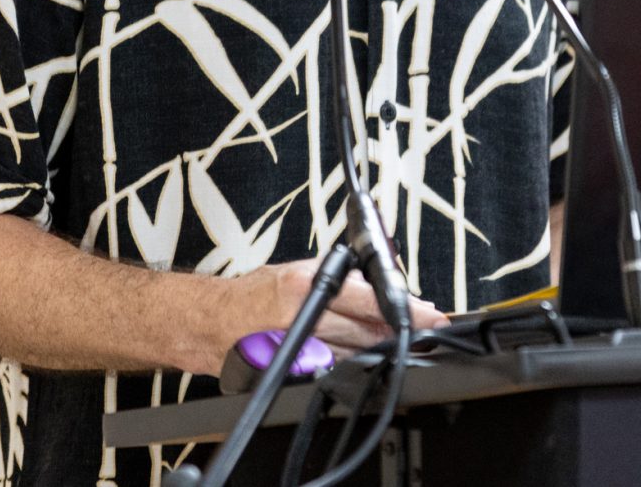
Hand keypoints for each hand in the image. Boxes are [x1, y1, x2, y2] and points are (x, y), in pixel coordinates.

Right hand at [226, 258, 447, 369]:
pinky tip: (364, 355)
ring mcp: (300, 350)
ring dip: (381, 347)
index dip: (406, 309)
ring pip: (358, 353)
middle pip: (369, 332)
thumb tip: (371, 276)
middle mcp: (304, 319)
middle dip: (400, 331)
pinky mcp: (296, 371)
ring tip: (397, 340)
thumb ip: (334, 273)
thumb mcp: (293, 269)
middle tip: (424, 328)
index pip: (369, 300)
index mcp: (306, 286)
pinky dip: (355, 361)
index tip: (430, 314)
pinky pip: (337, 368)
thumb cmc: (250, 294)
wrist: (210, 323)